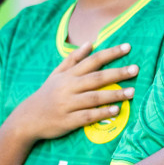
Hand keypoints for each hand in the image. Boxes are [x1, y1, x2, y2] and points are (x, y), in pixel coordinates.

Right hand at [6, 41, 138, 143]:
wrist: (27, 119)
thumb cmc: (46, 95)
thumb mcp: (56, 74)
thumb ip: (73, 59)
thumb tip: (90, 43)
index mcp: (68, 75)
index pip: (92, 60)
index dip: (110, 53)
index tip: (128, 47)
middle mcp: (68, 87)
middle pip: (96, 78)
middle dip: (117, 73)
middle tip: (136, 69)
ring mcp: (68, 104)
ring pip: (94, 97)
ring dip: (114, 95)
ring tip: (132, 92)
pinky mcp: (68, 121)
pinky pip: (88, 116)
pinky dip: (102, 113)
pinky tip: (116, 111)